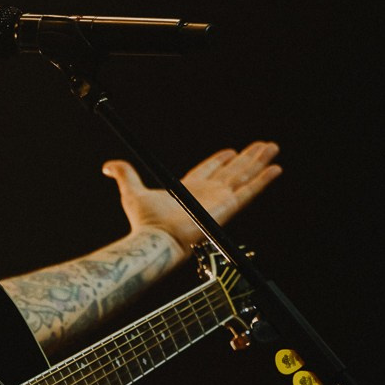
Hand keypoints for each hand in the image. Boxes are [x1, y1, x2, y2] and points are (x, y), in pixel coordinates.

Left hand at [102, 142, 281, 251]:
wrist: (157, 239)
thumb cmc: (145, 222)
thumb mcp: (132, 191)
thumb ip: (125, 175)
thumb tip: (108, 166)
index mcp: (189, 189)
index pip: (210, 170)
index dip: (221, 160)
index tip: (231, 150)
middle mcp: (208, 194)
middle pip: (233, 170)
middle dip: (248, 158)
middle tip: (262, 145)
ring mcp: (220, 199)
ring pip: (244, 176)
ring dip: (259, 162)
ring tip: (273, 148)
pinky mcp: (229, 206)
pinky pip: (250, 190)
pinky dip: (264, 179)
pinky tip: (276, 168)